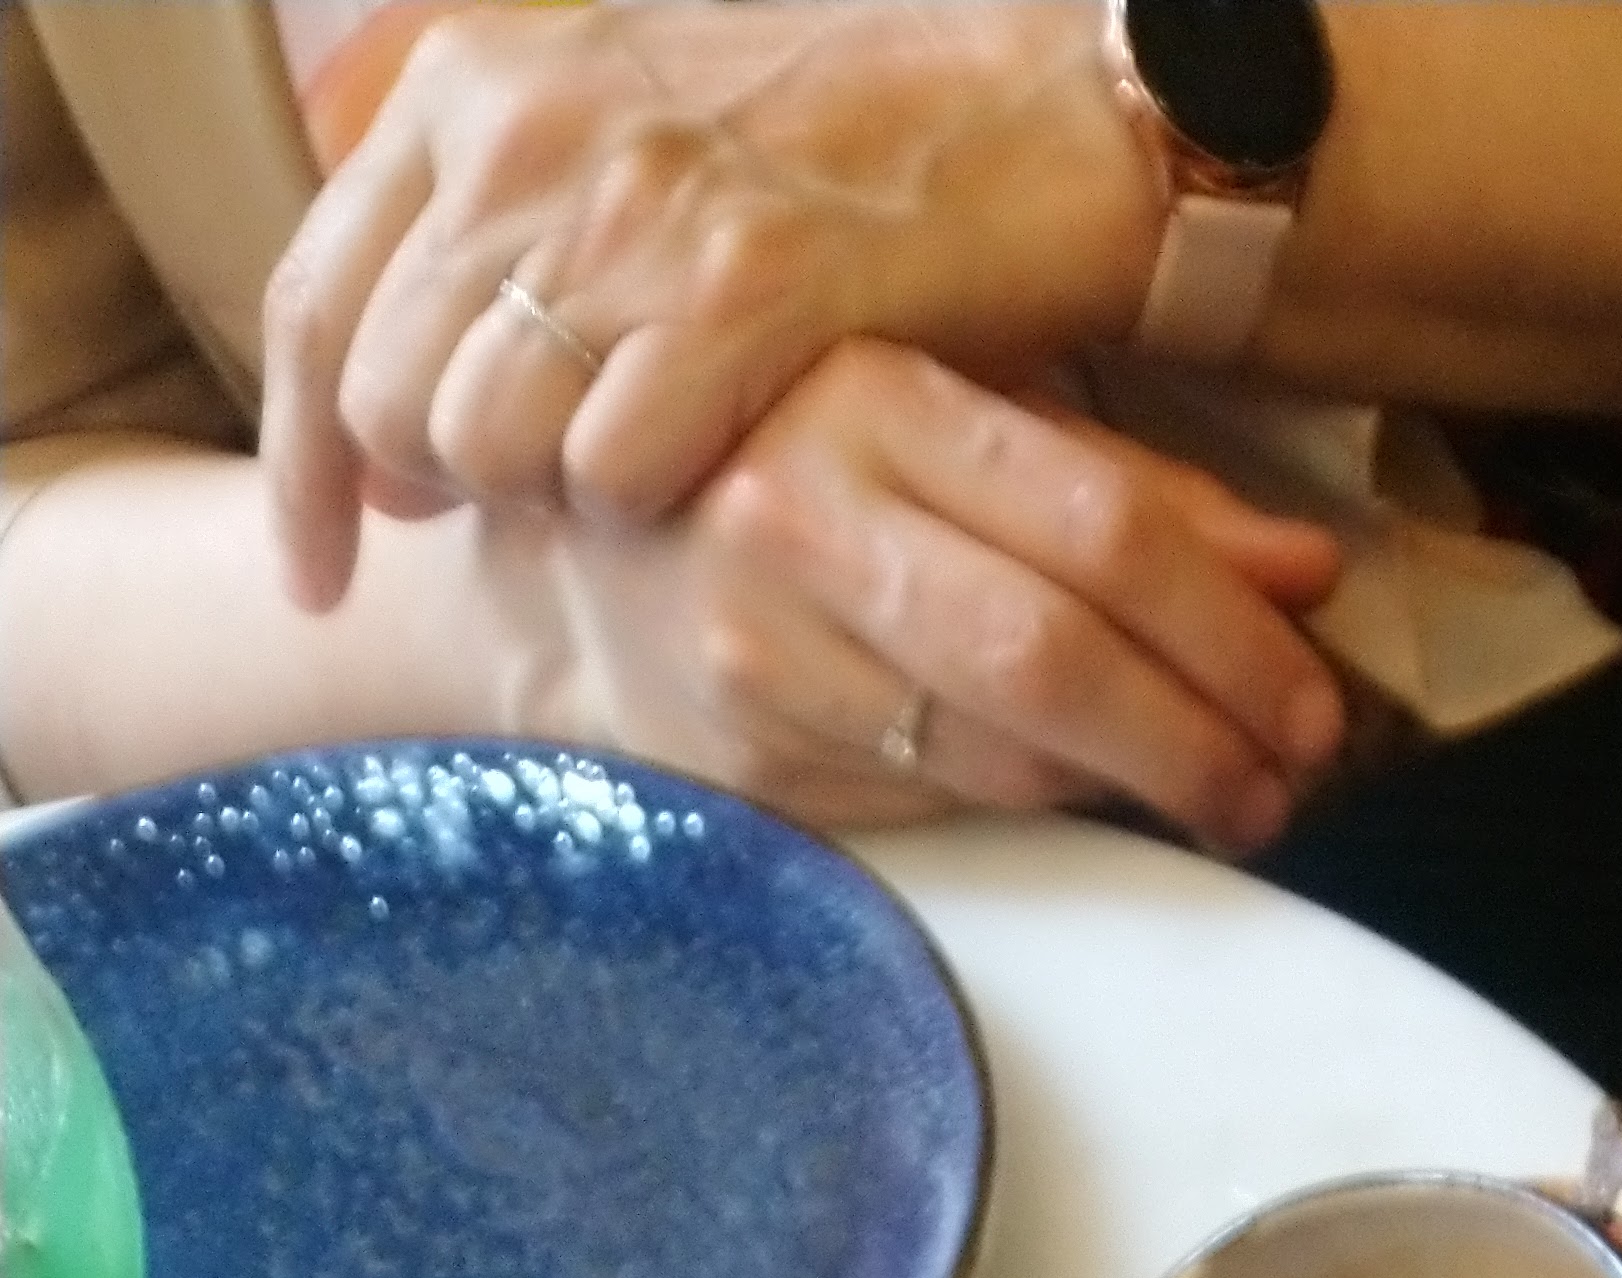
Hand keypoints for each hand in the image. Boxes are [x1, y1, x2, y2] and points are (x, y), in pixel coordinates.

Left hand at [265, 0, 1150, 605]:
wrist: (1041, 107)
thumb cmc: (837, 146)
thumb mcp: (619, 130)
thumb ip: (498, 230)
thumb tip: (403, 404)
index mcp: (476, 84)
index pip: (313, 301)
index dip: (299, 461)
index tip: (316, 569)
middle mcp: (529, 131)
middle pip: (390, 399)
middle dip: (443, 497)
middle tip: (521, 530)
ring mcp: (634, 206)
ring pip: (489, 446)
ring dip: (557, 506)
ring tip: (642, 485)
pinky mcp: (746, 285)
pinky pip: (617, 465)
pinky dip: (653, 506)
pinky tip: (711, 481)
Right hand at [492, 340, 1343, 841]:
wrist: (577, 566)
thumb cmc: (805, 476)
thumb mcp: (959, 427)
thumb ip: (1130, 491)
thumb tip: (1306, 574)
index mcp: (875, 393)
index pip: (1099, 522)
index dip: (1233, 629)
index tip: (1315, 699)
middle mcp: (805, 511)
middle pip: (1056, 648)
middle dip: (1203, 732)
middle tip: (1291, 783)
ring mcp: (764, 644)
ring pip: (1005, 745)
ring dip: (1145, 789)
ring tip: (1233, 801)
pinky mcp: (751, 754)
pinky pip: (946, 799)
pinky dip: (1052, 808)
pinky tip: (1110, 803)